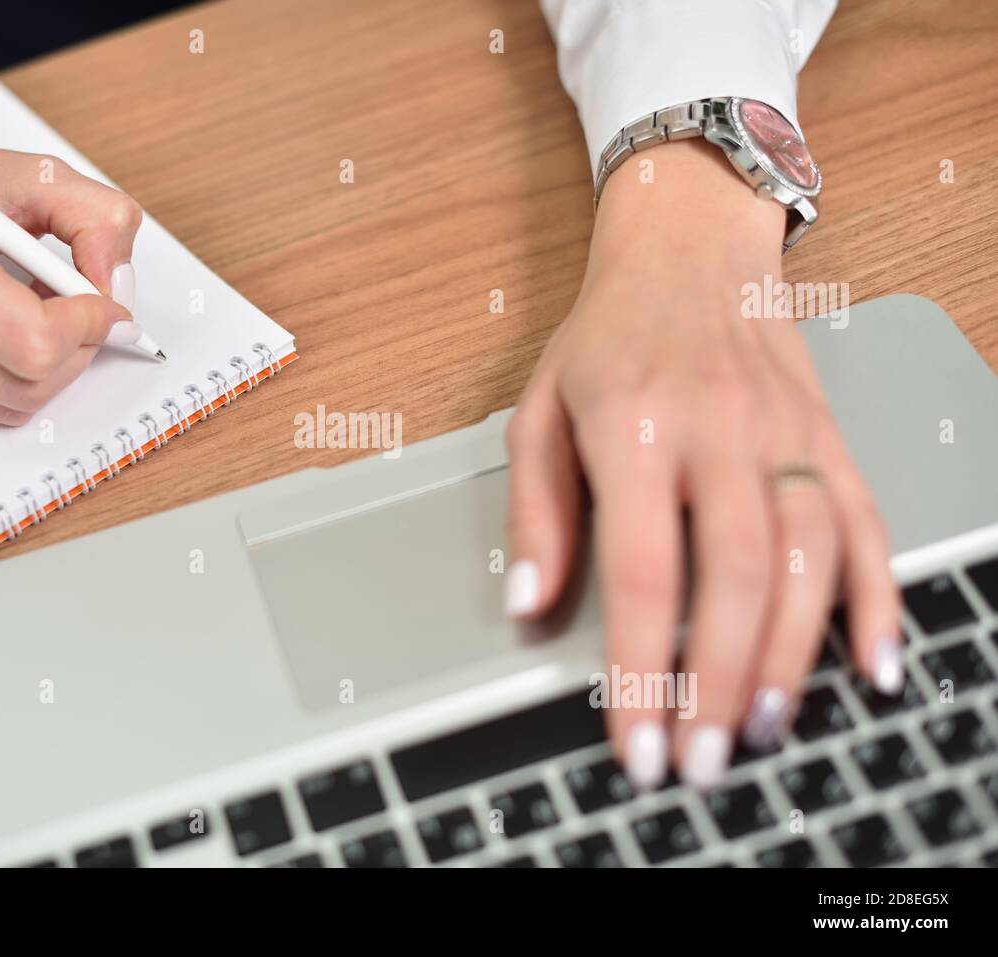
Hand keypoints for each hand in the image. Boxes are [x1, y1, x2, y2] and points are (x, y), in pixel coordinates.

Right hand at [0, 92, 139, 424]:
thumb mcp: (34, 175)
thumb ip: (98, 220)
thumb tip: (116, 289)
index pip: (33, 341)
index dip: (87, 327)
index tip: (103, 303)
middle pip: (30, 384)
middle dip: (75, 350)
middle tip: (78, 309)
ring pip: (14, 404)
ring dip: (47, 365)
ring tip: (33, 309)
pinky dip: (11, 375)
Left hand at [504, 140, 900, 789]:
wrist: (689, 252)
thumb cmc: (606, 339)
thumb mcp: (537, 412)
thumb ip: (535, 512)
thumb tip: (528, 606)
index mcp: (632, 427)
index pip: (639, 572)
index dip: (638, 671)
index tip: (636, 743)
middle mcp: (718, 431)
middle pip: (733, 577)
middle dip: (717, 683)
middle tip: (703, 762)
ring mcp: (784, 434)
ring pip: (809, 557)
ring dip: (793, 654)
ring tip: (765, 728)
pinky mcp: (829, 437)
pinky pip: (866, 523)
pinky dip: (876, 598)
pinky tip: (873, 662)